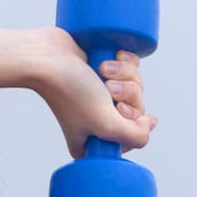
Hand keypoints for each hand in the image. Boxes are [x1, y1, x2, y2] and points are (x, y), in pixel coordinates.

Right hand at [27, 27, 158, 160]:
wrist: (47, 56)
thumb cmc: (70, 91)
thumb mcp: (106, 124)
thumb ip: (134, 136)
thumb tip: (148, 125)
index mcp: (94, 141)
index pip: (132, 138)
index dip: (133, 121)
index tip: (118, 110)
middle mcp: (99, 119)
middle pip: (137, 109)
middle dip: (128, 92)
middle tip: (107, 88)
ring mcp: (102, 94)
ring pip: (136, 85)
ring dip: (123, 74)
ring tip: (101, 70)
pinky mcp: (105, 70)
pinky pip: (132, 67)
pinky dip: (124, 60)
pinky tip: (107, 58)